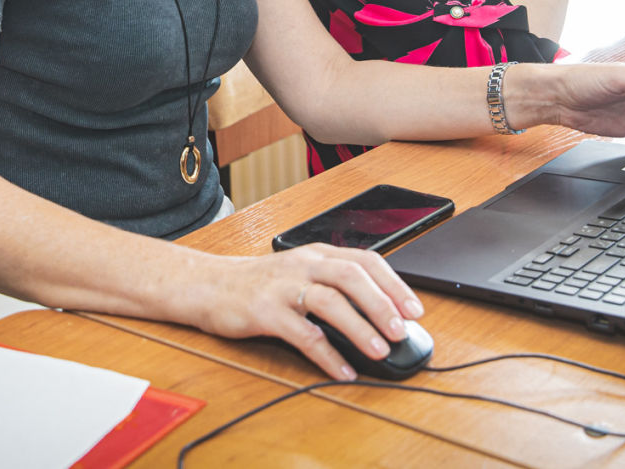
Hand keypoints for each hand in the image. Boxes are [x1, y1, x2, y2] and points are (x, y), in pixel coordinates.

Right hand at [192, 245, 423, 380]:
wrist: (208, 285)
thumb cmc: (261, 284)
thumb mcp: (300, 273)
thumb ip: (334, 287)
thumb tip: (379, 317)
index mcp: (318, 254)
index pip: (366, 261)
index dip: (394, 284)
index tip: (415, 310)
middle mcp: (304, 264)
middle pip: (352, 276)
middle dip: (382, 303)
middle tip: (402, 330)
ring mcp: (284, 286)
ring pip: (329, 301)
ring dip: (359, 327)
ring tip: (380, 350)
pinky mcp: (265, 311)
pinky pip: (302, 334)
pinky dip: (326, 355)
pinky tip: (342, 370)